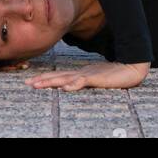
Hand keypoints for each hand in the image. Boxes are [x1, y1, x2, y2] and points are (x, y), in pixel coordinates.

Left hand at [26, 61, 149, 90]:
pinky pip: (83, 81)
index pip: (59, 76)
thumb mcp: (95, 79)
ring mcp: (88, 74)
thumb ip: (84, 81)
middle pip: (58, 76)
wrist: (130, 68)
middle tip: (27, 83)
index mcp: (79, 73)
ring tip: (38, 85)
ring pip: (66, 78)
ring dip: (51, 82)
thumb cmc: (113, 75)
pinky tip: (66, 88)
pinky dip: (74, 84)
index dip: (45, 78)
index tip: (31, 81)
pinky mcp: (97, 78)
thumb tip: (70, 86)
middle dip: (42, 80)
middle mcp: (80, 73)